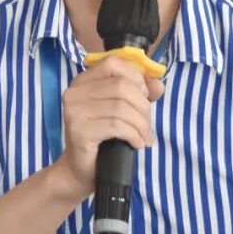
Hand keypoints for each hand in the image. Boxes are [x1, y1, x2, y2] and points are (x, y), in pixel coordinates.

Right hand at [53, 54, 164, 200]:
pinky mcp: (79, 130)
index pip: (113, 62)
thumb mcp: (124, 111)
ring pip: (121, 107)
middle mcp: (75, 92)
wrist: (81, 171)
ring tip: (144, 137)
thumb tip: (158, 84)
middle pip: (121, 86)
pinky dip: (134, 135)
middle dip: (142, 106)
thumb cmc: (103, 138)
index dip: (135, 77)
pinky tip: (137, 144)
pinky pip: (117, 126)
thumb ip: (141, 93)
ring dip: (141, 124)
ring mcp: (74, 111)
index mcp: (83, 81)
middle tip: (146, 124)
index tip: (144, 96)